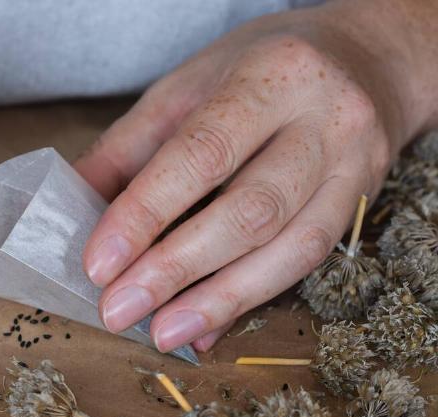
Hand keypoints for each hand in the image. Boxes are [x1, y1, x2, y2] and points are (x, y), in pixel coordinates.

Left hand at [75, 0, 437, 352]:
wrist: (366, 59)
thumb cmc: (259, 70)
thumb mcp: (186, 87)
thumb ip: (128, 149)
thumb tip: (73, 210)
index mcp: (273, 75)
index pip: (201, 154)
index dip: (146, 213)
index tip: (99, 264)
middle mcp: (327, 121)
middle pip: (249, 211)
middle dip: (175, 270)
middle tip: (117, 309)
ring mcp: (355, 167)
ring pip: (290, 249)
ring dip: (219, 301)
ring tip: (161, 333)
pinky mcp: (362, 205)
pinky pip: (308, 264)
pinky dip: (249, 300)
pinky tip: (205, 328)